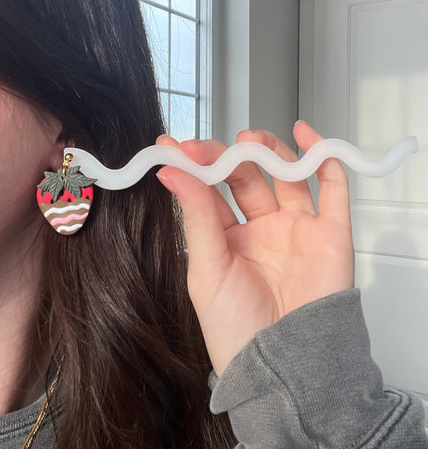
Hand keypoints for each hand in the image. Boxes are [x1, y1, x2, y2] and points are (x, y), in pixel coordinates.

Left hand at [155, 121, 353, 376]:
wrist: (284, 366)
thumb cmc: (238, 330)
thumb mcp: (206, 269)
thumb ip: (195, 217)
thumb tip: (171, 172)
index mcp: (228, 238)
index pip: (211, 190)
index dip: (195, 166)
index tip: (173, 145)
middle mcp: (263, 228)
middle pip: (247, 177)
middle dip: (228, 156)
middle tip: (209, 147)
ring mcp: (297, 227)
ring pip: (286, 174)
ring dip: (270, 150)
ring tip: (251, 141)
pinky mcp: (329, 232)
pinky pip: (332, 188)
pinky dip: (323, 158)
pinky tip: (306, 137)